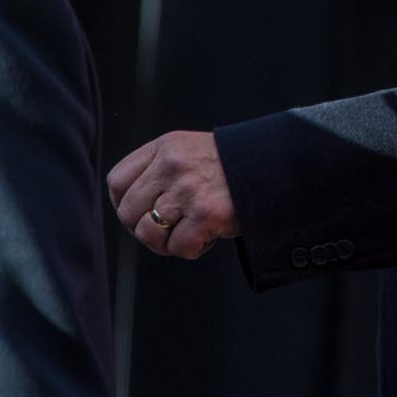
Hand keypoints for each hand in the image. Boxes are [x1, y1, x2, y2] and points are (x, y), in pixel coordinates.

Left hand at [107, 131, 238, 258]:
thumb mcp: (191, 152)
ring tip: (187, 234)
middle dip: (144, 229)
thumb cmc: (233, 166)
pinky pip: (178, 247)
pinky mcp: (207, 214)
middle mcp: (173, 165)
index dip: (123, 204)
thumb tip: (130, 210)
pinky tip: (208, 237)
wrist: (278, 166)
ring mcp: (189, 190)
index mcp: (166, 147)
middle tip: (168, 230)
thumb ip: (160, 170)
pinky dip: (191, 249)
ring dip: (166, 243)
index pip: (118, 180)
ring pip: (149, 233)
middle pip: (129, 212)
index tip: (140, 213)